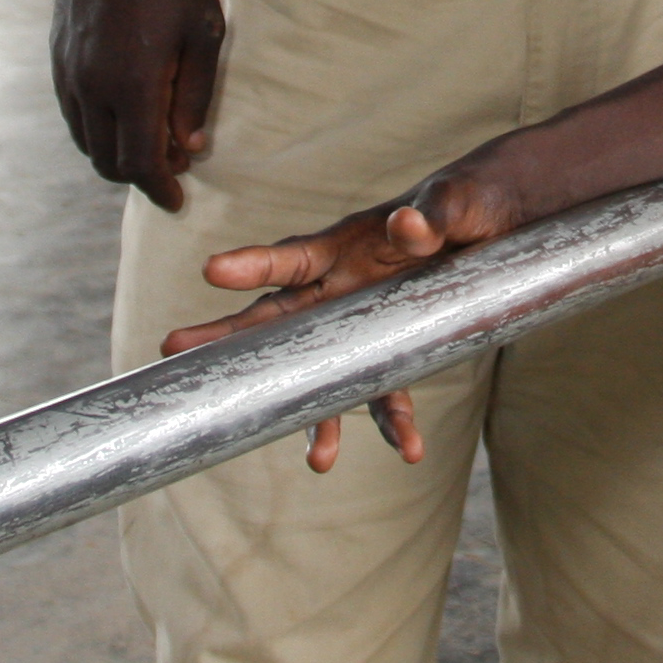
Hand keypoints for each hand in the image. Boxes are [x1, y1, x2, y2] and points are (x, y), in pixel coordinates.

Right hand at [54, 0, 223, 211]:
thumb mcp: (203, 32)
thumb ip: (194, 95)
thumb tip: (189, 147)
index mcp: (133, 85)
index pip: (140, 164)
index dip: (160, 189)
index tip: (177, 200)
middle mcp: (92, 86)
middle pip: (109, 161)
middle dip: (140, 176)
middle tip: (172, 166)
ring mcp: (68, 71)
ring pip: (85, 140)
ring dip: (115, 153)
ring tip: (151, 142)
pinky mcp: (58, 56)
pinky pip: (72, 112)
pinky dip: (95, 128)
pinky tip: (122, 114)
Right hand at [159, 163, 534, 471]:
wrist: (493, 222)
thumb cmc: (464, 202)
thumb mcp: (457, 201)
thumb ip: (434, 214)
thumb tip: (408, 226)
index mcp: (346, 245)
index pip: (293, 256)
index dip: (254, 264)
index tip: (212, 270)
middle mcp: (341, 288)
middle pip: (277, 319)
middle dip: (228, 337)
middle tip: (169, 348)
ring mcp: (363, 325)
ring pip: (326, 374)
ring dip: (318, 417)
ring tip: (319, 461)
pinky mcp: (394, 349)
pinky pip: (388, 389)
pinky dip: (398, 421)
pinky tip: (412, 450)